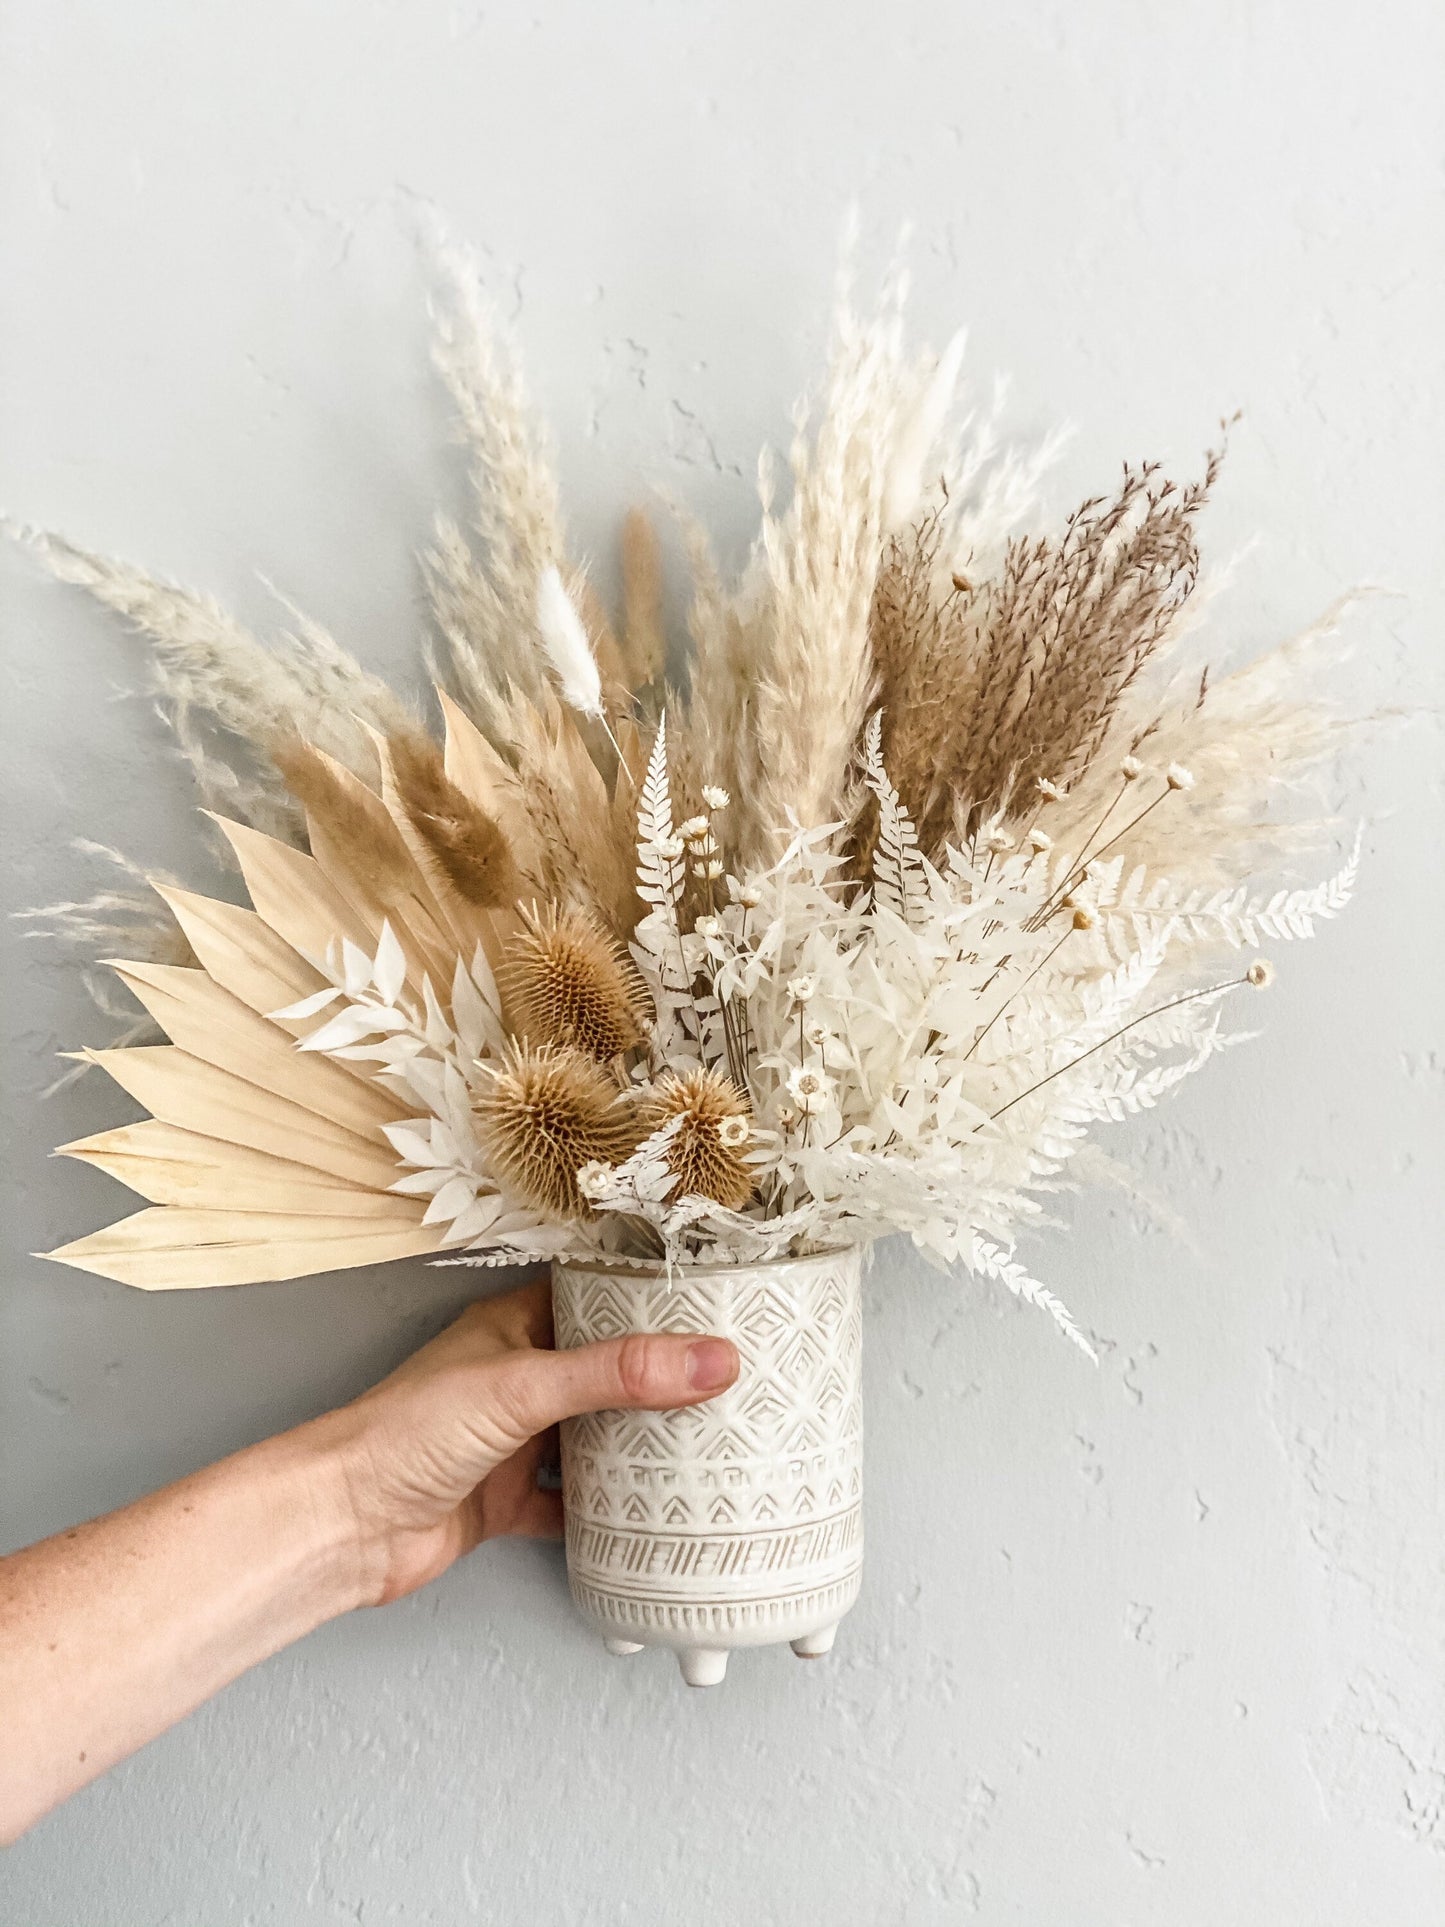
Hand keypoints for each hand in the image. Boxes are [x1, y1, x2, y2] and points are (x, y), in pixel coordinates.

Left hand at [328, 1280, 738, 1605]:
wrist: (342, 1526)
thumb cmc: (404, 1434)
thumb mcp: (524, 1387)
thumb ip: (618, 1373)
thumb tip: (710, 1357)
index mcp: (512, 1327)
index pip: (593, 1297)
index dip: (649, 1298)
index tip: (714, 1303)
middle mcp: (514, 1379)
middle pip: (601, 1371)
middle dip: (657, 1377)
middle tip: (729, 1378)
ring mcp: (509, 1442)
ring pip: (590, 1436)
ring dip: (637, 1443)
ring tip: (706, 1440)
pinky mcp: (504, 1500)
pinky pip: (570, 1503)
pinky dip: (608, 1510)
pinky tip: (648, 1514)